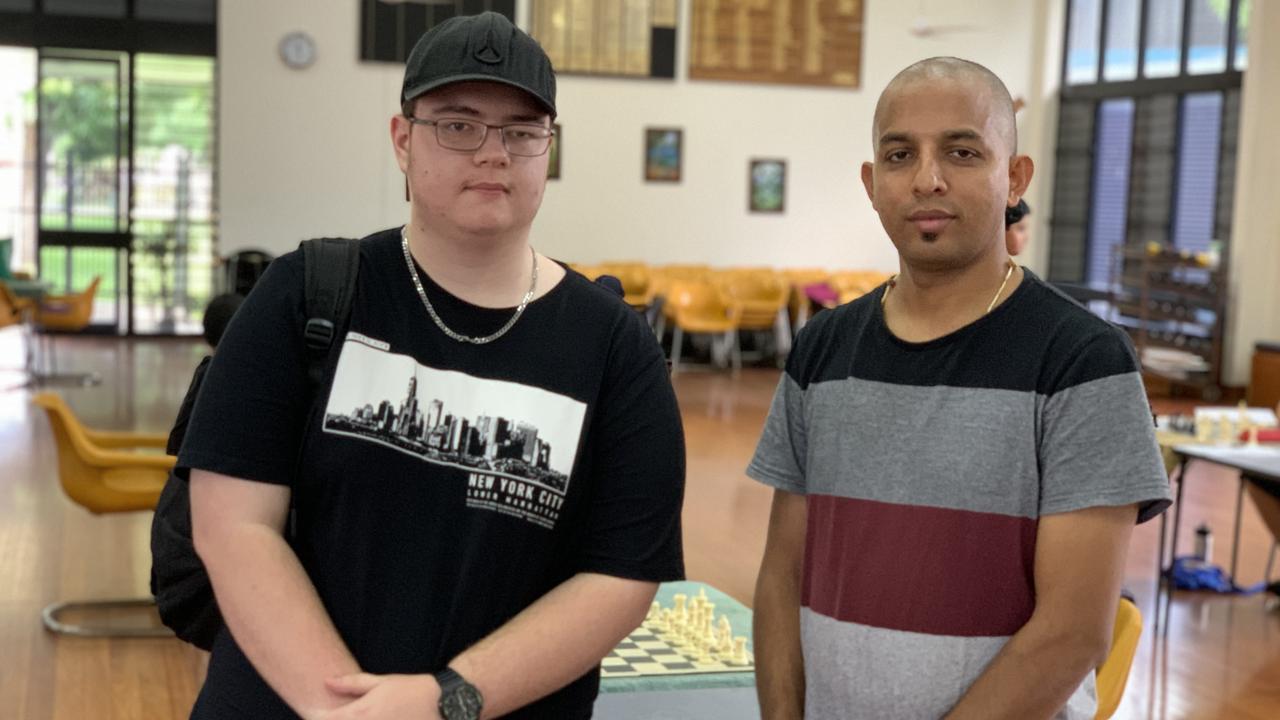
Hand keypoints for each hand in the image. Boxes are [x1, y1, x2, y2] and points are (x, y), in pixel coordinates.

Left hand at [318, 672, 440, 719]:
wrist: (443, 704)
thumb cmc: (412, 690)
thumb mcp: (381, 681)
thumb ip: (351, 684)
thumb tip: (327, 681)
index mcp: (360, 713)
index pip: (324, 719)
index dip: (314, 716)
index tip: (312, 712)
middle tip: (328, 714)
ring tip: (357, 715)